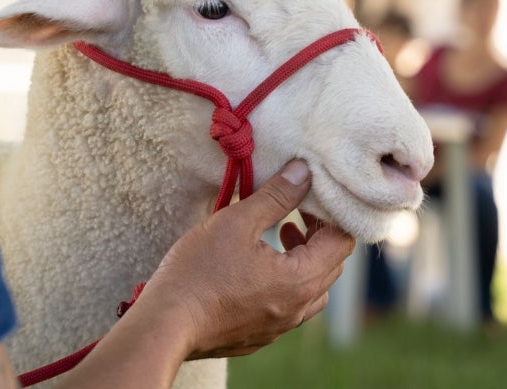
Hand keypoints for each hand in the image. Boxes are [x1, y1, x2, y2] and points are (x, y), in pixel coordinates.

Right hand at [136, 160, 355, 358]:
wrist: (165, 324)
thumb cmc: (198, 271)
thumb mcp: (237, 222)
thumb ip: (276, 196)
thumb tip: (304, 172)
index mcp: (300, 280)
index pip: (342, 242)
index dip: (331, 214)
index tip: (310, 194)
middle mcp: (298, 308)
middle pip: (332, 266)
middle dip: (320, 234)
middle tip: (298, 209)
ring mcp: (280, 326)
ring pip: (313, 289)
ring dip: (306, 259)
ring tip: (283, 236)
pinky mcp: (261, 335)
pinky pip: (291, 305)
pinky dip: (288, 281)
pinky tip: (260, 266)